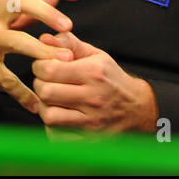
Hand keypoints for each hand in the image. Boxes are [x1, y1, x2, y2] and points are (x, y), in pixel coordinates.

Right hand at [0, 0, 82, 113]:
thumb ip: (26, 10)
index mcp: (0, 5)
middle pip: (20, 1)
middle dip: (47, 12)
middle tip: (69, 27)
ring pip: (17, 40)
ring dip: (43, 51)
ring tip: (64, 61)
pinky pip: (5, 79)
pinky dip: (22, 93)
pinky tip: (35, 102)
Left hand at [32, 31, 157, 136]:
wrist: (138, 110)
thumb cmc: (113, 80)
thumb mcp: (96, 56)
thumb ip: (70, 44)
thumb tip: (44, 38)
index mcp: (93, 73)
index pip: (49, 70)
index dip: (39, 67)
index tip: (44, 68)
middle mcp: (93, 97)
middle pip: (46, 92)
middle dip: (39, 86)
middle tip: (46, 84)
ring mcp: (92, 122)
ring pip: (49, 116)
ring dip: (45, 108)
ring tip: (52, 102)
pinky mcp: (90, 141)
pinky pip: (58, 137)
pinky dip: (53, 128)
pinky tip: (60, 119)